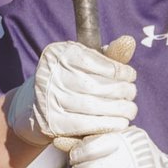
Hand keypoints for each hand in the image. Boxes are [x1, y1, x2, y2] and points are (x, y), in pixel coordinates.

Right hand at [5, 38, 137, 147]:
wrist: (35, 107)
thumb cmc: (69, 80)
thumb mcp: (86, 62)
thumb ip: (109, 55)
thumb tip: (129, 42)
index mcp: (61, 53)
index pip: (101, 64)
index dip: (122, 72)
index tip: (131, 76)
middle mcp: (52, 74)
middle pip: (99, 86)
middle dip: (123, 91)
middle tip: (132, 95)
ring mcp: (49, 99)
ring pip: (95, 106)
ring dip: (119, 110)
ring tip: (130, 110)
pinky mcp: (52, 123)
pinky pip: (87, 125)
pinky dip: (108, 124)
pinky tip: (120, 123)